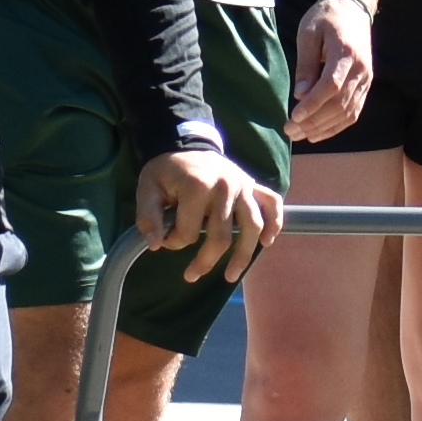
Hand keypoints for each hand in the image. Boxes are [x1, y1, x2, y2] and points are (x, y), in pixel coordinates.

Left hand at [129, 145, 278, 289]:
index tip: (164, 239)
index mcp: (198, 187)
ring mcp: (243, 186)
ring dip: (243, 257)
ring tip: (230, 276)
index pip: (189, 232)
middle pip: (221, 237)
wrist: (185, 143)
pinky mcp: (253, 185)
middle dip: (204, 262)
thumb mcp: (147, 188)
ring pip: (252, 228)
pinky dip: (274, 224)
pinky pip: (271, 205)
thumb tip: (155, 245)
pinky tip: (267, 242)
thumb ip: (148, 217)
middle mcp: (225, 187)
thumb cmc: (166, 170)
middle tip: (190, 276)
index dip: (173, 243)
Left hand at [284, 0, 370, 144]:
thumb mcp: (308, 33)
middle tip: (290, 130)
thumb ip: (305, 64)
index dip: (313, 104)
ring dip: (323, 128)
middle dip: (314, 121)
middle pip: (339, 103)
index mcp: (346, 53)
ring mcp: (366, 79)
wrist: (352, 9)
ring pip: (347, 112)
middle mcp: (361, 69)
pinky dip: (336, 126)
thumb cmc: (326, 18)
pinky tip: (317, 133)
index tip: (294, 116)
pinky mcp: (365, 85)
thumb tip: (300, 95)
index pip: (331, 85)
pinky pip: (353, 112)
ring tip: (299, 135)